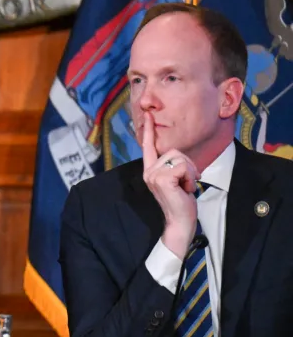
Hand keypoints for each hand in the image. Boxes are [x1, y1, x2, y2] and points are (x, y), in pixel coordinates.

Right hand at [141, 112, 199, 256]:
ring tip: (185, 186)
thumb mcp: (176, 180)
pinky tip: (185, 189)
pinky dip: (190, 177)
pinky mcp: (162, 179)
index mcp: (150, 170)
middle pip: (173, 151)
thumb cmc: (181, 202)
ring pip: (180, 158)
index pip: (148, 147)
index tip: (147, 115)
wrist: (180, 221)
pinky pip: (183, 166)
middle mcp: (148, 171)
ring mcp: (153, 175)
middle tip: (186, 183)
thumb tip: (179, 159)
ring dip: (190, 172)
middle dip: (188, 165)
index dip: (149, 130)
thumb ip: (173, 167)